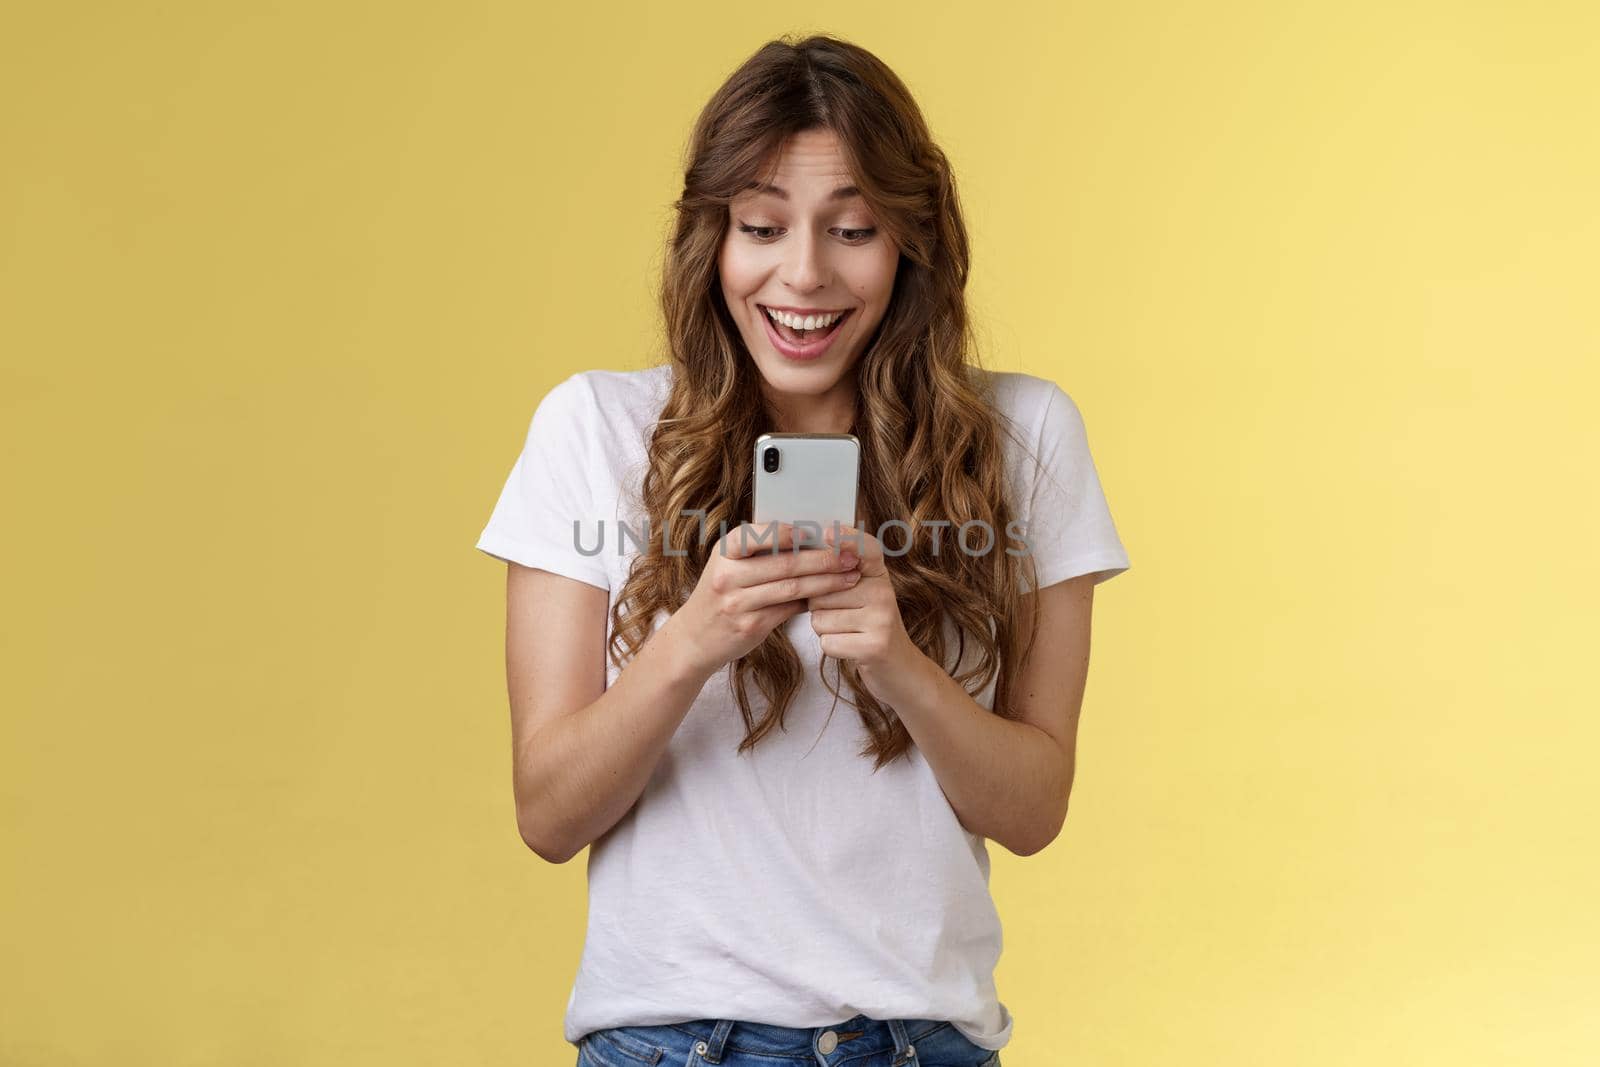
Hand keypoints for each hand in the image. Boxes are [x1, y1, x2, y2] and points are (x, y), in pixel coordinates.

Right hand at [671, 521, 862, 676]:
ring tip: (849, 576)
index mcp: (724, 553)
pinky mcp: (750, 625)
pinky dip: (811, 601)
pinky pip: (788, 609)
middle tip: (849, 555)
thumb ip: (758, 553)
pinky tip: (829, 596)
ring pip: (791, 587)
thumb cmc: (719, 596)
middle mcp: (728, 576)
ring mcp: (738, 603)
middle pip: (783, 563)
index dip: (786, 533)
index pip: (754, 535)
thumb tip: (808, 539)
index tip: (815, 531)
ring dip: (826, 581)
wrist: (694, 639)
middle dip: (822, 558)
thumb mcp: (727, 566)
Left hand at [806, 524, 916, 683]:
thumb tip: (804, 556)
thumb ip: (839, 574)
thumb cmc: (869, 626)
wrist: (899, 668)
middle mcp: (884, 593)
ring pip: (821, 618)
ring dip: (825, 629)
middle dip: (819, 606)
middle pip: (823, 591)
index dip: (847, 539)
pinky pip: (828, 641)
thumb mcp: (862, 594)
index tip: (827, 532)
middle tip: (842, 615)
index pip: (866, 549)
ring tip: (848, 631)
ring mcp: (882, 619)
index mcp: (879, 576)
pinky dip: (832, 647)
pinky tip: (850, 646)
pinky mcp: (875, 645)